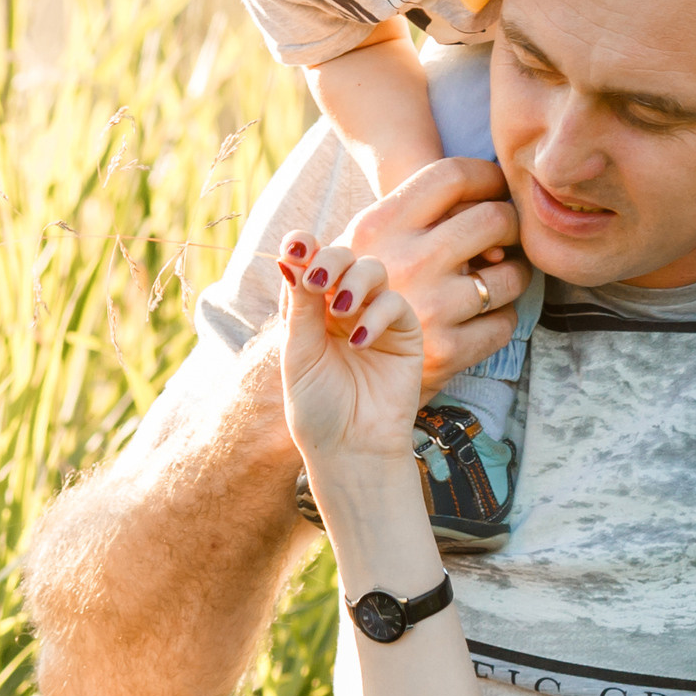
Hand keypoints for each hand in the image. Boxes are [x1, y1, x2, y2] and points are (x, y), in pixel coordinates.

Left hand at [275, 235, 422, 478]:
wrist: (350, 449)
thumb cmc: (318, 407)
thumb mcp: (299, 352)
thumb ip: (300, 304)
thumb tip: (290, 254)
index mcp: (311, 309)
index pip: (309, 263)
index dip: (303, 247)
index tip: (294, 247)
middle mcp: (343, 306)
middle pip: (342, 257)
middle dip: (329, 260)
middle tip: (317, 281)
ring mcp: (376, 317)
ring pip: (372, 270)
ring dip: (354, 281)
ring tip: (339, 311)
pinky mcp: (405, 332)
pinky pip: (395, 303)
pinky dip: (376, 315)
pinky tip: (359, 343)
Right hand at [318, 157, 528, 391]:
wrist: (335, 383)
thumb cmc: (350, 303)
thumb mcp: (354, 249)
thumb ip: (405, 217)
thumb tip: (482, 203)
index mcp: (381, 225)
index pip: (452, 176)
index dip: (488, 177)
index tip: (496, 190)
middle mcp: (408, 260)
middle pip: (494, 219)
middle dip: (512, 225)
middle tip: (506, 238)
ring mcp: (431, 306)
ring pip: (509, 275)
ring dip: (512, 278)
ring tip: (497, 282)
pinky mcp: (447, 350)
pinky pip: (504, 323)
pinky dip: (500, 322)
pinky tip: (481, 321)